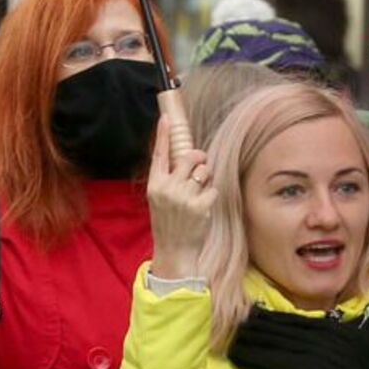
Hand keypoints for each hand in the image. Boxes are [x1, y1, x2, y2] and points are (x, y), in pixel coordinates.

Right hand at [145, 114, 215, 279]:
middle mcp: (167, 188)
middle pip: (190, 157)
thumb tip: (187, 158)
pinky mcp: (200, 206)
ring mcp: (184, 197)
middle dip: (199, 159)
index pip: (159, 155)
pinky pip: (213, 188)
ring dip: (206, 179)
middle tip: (200, 167)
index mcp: (155, 185)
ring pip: (205, 171)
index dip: (164, 135)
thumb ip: (169, 179)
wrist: (174, 250)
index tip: (167, 119)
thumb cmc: (169, 221)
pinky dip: (211, 195)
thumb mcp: (160, 199)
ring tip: (198, 194)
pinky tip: (203, 207)